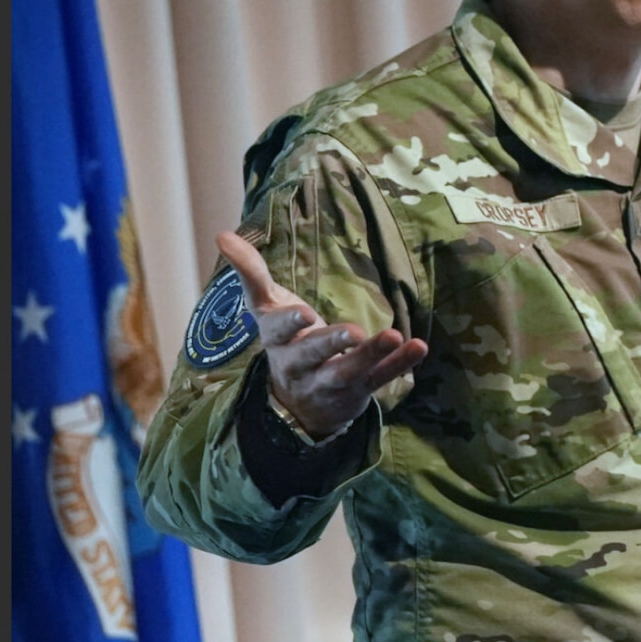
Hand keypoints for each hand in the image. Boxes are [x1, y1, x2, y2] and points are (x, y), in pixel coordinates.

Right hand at [216, 231, 427, 438]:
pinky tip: (418, 347)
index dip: (289, 323)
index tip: (304, 313)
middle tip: (353, 331)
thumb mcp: (267, 309)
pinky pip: (380, 378)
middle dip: (331, 343)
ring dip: (371, 355)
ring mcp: (331, 381)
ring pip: (348, 371)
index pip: (278, 331)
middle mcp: (300, 364)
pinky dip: (399, 365)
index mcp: (277, 341)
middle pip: (314, 354)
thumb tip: (222, 235)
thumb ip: (251, 274)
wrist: (299, 405)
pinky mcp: (359, 391)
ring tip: (393, 335)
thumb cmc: (286, 342)